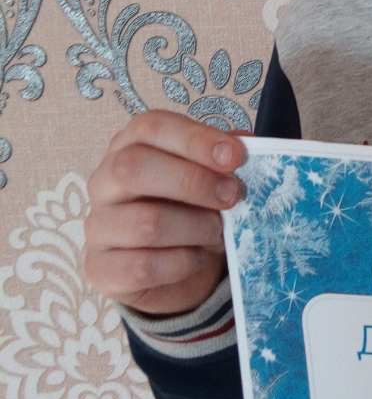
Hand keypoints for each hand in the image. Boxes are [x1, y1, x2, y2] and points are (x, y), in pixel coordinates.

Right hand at [84, 110, 246, 316]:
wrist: (177, 271)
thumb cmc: (193, 210)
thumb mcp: (211, 177)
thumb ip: (224, 158)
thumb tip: (246, 145)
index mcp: (130, 146)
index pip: (151, 128)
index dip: (195, 139)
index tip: (236, 156)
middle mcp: (105, 182)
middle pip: (134, 168)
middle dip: (194, 182)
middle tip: (233, 195)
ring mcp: (98, 227)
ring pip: (146, 223)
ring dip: (197, 228)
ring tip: (217, 231)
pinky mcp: (102, 269)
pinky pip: (145, 266)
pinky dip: (184, 262)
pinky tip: (197, 257)